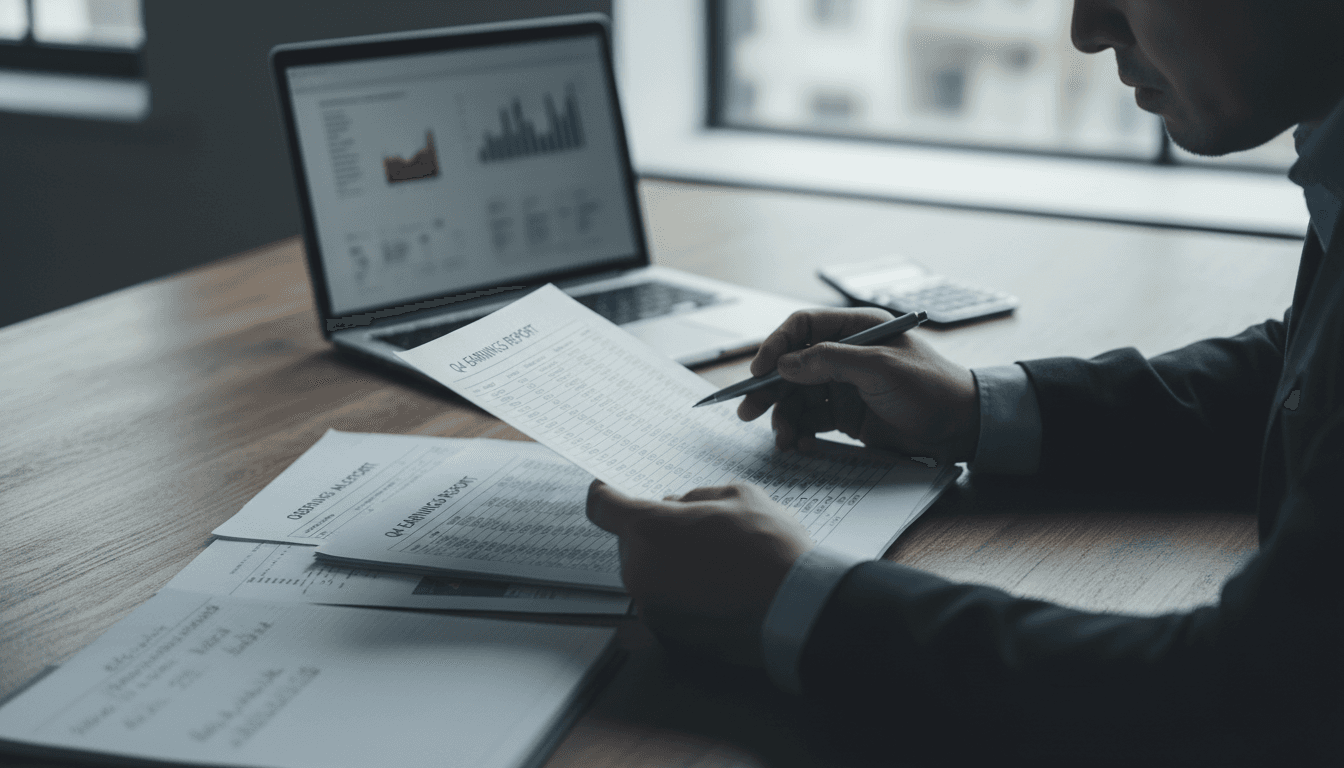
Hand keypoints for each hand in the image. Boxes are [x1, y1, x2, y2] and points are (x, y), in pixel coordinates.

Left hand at [586, 480, 811, 666]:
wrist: (796, 611)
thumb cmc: (770, 550)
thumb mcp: (739, 496)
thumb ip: (696, 496)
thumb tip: (677, 505)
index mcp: (649, 529)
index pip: (601, 506)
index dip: (607, 494)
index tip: (613, 491)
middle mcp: (639, 571)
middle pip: (629, 541)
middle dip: (655, 531)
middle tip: (695, 529)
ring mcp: (651, 607)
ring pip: (648, 572)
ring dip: (669, 562)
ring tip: (716, 561)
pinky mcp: (668, 635)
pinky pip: (664, 602)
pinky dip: (681, 592)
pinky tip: (718, 587)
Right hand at [738, 308, 979, 461]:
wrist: (961, 428)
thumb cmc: (930, 388)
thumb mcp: (880, 368)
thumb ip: (829, 362)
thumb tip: (784, 365)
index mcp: (857, 328)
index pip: (803, 327)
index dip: (776, 346)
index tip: (759, 372)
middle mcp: (847, 353)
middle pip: (793, 365)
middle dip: (769, 388)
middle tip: (747, 410)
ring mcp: (846, 385)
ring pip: (798, 395)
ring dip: (783, 415)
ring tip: (781, 437)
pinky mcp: (848, 414)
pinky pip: (812, 419)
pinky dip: (800, 430)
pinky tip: (797, 443)